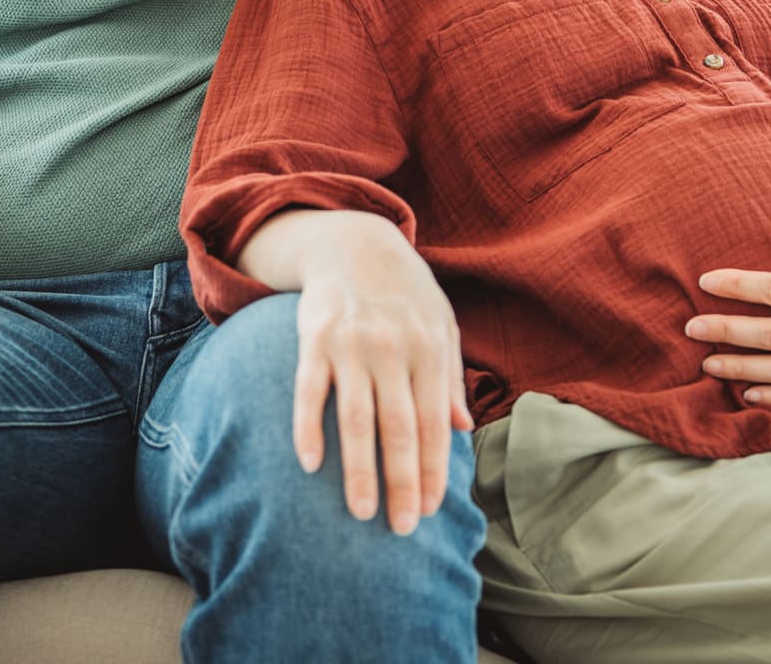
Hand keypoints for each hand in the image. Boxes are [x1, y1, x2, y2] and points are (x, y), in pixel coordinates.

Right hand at [293, 224, 472, 535]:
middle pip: (397, 429)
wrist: (356, 242)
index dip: (431, 471)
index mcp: (428, 351)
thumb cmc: (405, 294)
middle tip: (400, 528)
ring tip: (361, 512)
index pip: (432, 424)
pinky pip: (309, 390)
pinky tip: (310, 465)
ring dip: (358, 469)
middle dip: (400, 483)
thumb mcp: (441, 326)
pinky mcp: (314, 338)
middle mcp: (392, 350)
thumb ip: (450, 377)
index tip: (429, 511)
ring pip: (355, 418)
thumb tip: (463, 429)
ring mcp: (351, 345)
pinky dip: (307, 428)